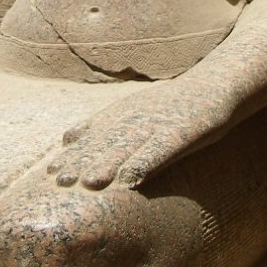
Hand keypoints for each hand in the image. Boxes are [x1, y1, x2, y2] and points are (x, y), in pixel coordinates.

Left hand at [46, 78, 227, 190]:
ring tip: (89, 183)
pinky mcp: (181, 131)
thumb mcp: (132, 108)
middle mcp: (136, 117)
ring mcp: (158, 123)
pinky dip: (144, 163)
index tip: (51, 174)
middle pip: (105, 141)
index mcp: (122, 113)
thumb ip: (102, 124)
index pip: (92, 134)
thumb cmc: (172, 103)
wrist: (215, 84)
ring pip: (129, 145)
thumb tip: (66, 138)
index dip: (72, 154)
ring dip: (107, 163)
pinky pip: (160, 149)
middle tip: (60, 181)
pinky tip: (130, 180)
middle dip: (82, 160)